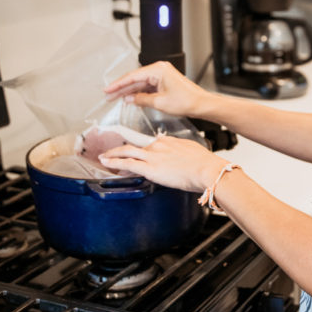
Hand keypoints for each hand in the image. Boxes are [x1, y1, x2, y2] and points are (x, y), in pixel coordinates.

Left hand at [99, 133, 224, 194]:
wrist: (207, 169)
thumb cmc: (205, 164)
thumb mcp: (193, 152)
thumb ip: (183, 154)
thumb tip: (181, 159)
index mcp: (169, 142)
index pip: (150, 144)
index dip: (140, 149)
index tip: (134, 151)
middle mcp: (158, 146)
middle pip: (135, 145)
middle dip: (121, 148)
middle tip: (111, 150)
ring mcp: (153, 156)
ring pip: (127, 151)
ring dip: (113, 154)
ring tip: (104, 157)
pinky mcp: (150, 168)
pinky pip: (128, 163)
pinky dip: (115, 162)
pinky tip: (107, 163)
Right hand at [104, 60, 208, 117]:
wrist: (201, 104)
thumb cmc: (187, 101)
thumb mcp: (160, 102)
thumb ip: (141, 99)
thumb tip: (129, 99)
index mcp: (158, 70)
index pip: (132, 76)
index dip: (118, 84)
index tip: (108, 90)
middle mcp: (159, 69)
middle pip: (135, 79)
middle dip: (121, 88)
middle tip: (108, 95)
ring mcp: (161, 75)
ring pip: (140, 83)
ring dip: (128, 91)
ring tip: (115, 98)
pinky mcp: (163, 81)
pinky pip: (147, 86)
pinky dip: (138, 92)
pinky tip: (129, 98)